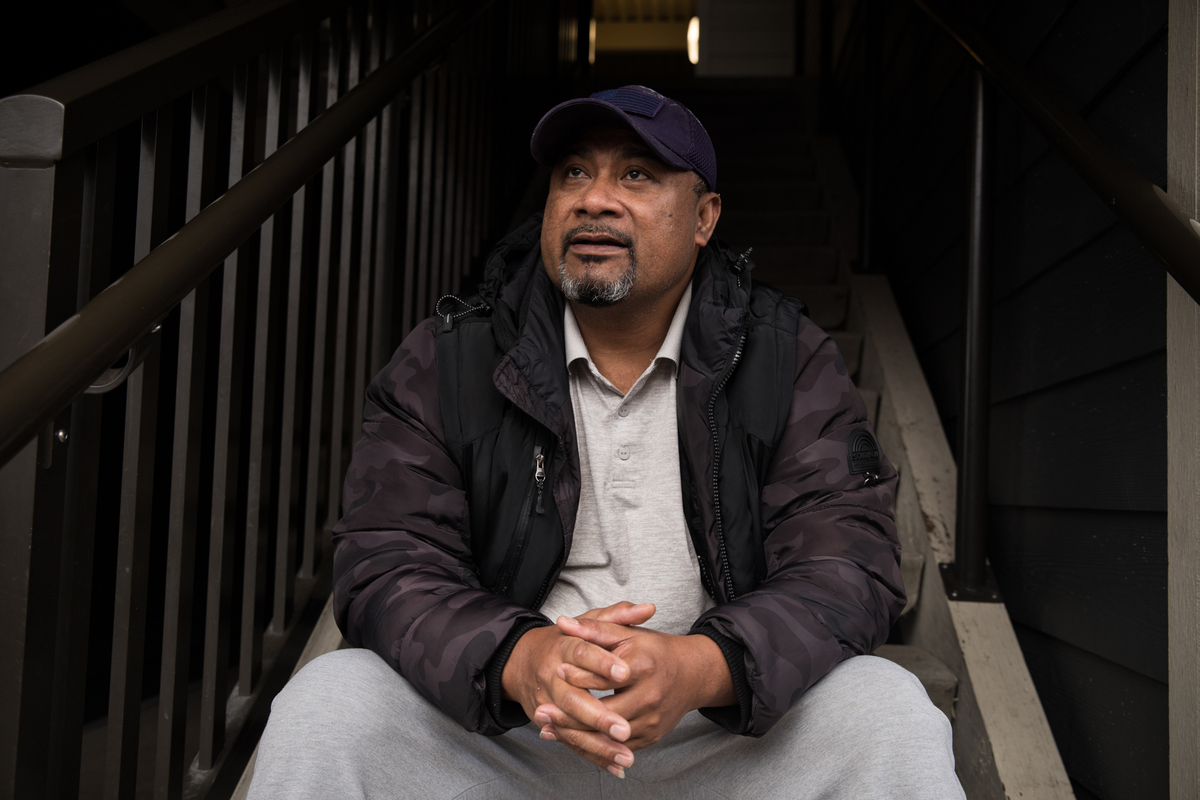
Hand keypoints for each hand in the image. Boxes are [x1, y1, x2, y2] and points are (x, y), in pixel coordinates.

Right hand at [501, 602, 654, 775]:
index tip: (624, 672)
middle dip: (599, 716)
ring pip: (571, 727)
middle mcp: (551, 676)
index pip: (581, 653)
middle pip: (572, 699)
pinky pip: (571, 742)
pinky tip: (616, 767)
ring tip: (625, 755)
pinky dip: (593, 756)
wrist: (521, 661)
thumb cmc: (563, 641)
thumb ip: (617, 615)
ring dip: (598, 744)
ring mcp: (546, 702)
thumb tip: (649, 609)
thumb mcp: (587, 623)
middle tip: (625, 729)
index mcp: (562, 647)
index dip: (601, 663)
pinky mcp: (548, 722)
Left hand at [539, 616, 732, 751]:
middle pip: (605, 713)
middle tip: (542, 711)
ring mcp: (651, 720)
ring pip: (609, 737)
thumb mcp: (627, 634)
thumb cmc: (655, 651)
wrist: (692, 675)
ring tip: (547, 728)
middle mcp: (650, 697)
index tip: (556, 672)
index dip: (580, 675)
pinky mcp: (650, 737)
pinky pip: (616, 748)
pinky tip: (568, 739)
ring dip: (576, 735)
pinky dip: (591, 746)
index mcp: (644, 667)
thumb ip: (594, 628)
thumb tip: (562, 622)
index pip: (606, 676)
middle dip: (570, 716)